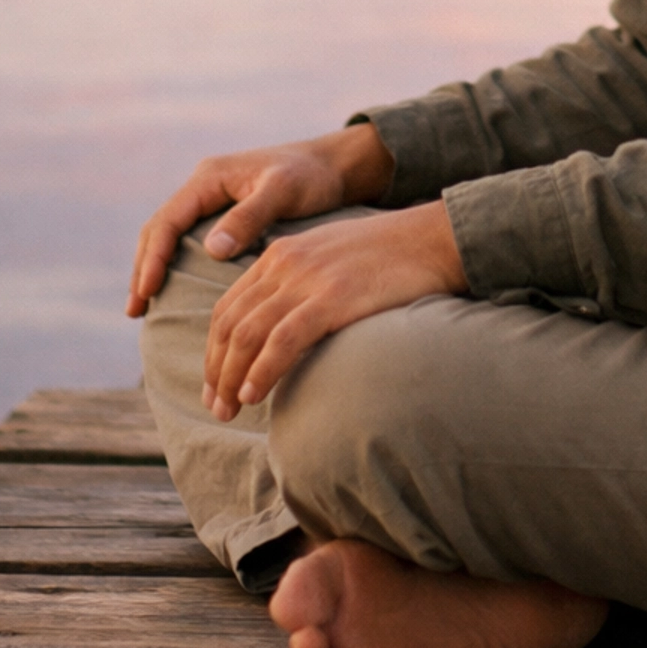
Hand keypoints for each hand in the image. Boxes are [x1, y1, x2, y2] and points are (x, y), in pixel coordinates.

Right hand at [125, 124, 393, 317]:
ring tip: (142, 308)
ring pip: (169, 236)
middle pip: (160, 229)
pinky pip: (186, 241)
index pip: (168, 220)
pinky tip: (172, 291)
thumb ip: (250, 217)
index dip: (154, 257)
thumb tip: (212, 249)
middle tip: (134, 310)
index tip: (146, 292)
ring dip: (153, 268)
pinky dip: (173, 265)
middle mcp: (204, 186)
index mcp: (210, 177)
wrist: (334, 166)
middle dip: (144, 268)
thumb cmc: (312, 176)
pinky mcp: (222, 214)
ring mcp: (211, 200)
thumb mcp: (283, 191)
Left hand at [202, 200, 466, 417]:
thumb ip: (300, 286)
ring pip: (249, 334)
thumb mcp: (329, 259)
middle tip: (216, 408)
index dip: (214, 351)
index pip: (228, 308)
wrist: (431, 238)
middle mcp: (284, 263)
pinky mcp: (332, 297)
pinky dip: (262, 369)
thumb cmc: (388, 256)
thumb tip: (282, 330)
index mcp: (279, 254)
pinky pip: (283, 339)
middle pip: (231, 324)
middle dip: (216, 371)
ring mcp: (308, 280)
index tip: (215, 385)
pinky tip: (253, 393)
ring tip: (229, 410)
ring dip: (231, 378)